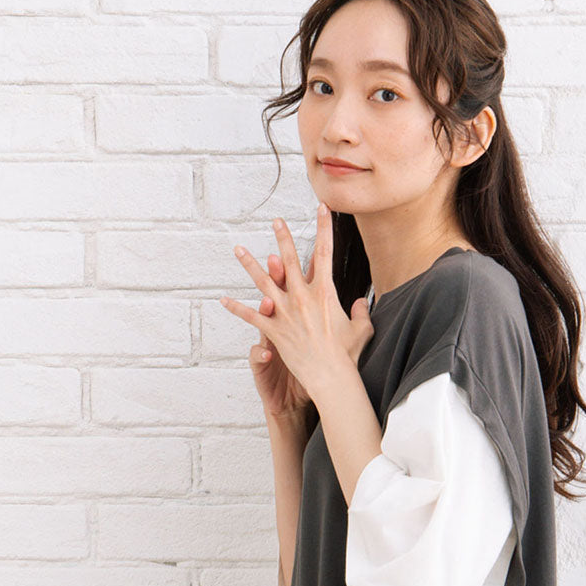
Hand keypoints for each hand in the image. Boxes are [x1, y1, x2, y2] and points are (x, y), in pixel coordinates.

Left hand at [220, 203, 373, 405]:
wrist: (330, 376)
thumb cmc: (347, 355)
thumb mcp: (362, 329)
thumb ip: (361, 312)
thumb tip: (360, 303)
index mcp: (325, 292)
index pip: (325, 252)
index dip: (325, 227)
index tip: (323, 208)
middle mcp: (302, 297)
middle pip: (289, 260)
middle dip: (283, 237)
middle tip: (276, 220)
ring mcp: (285, 313)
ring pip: (263, 282)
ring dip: (249, 264)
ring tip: (238, 248)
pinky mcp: (273, 331)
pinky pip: (251, 317)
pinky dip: (236, 308)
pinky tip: (223, 299)